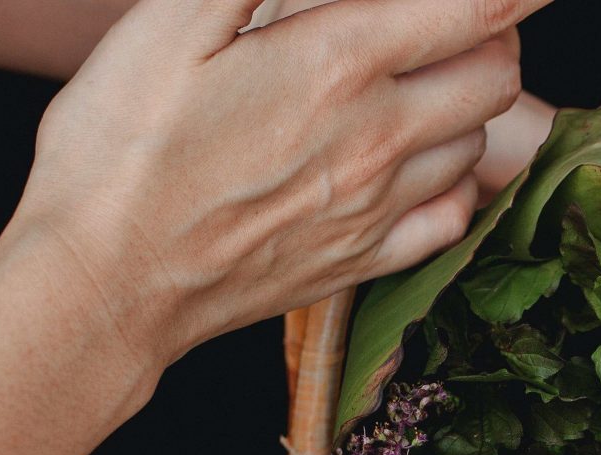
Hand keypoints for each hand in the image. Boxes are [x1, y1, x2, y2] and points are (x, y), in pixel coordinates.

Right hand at [1, 0, 548, 382]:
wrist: (104, 281)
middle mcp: (380, 136)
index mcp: (339, 63)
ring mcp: (380, 205)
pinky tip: (418, 162)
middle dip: (491, 31)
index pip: (475, 7)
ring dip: (467, 103)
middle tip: (449, 17)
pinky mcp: (365, 259)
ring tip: (420, 82)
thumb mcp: (168, 22)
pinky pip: (453, 216)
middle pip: (495, 73)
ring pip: (476, 142)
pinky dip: (454, 180)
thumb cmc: (118, 145)